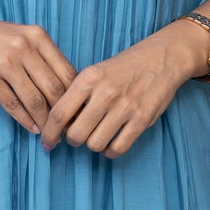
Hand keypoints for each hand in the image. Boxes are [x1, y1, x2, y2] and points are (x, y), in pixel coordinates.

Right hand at [0, 6, 76, 134]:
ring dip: (45, 121)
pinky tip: (32, 128)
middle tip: (67, 129)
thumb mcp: (22, 36)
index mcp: (38, 36)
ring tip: (50, 134)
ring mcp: (5, 63)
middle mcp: (24, 47)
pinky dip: (25, 120)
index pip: (67, 71)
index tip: (78, 112)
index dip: (76, 96)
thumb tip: (66, 89)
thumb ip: (43, 56)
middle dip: (63, 114)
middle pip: (54, 88)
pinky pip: (12, 105)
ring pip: (35, 100)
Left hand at [38, 22, 202, 156]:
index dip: (49, 133)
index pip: (59, 113)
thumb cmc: (125, 67)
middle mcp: (105, 93)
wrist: (162, 58)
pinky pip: (118, 148)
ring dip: (92, 145)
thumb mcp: (96, 71)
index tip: (47, 141)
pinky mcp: (142, 119)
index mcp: (89, 78)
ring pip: (95, 144)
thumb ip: (78, 94)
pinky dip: (110, 151)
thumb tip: (59, 123)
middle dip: (72, 140)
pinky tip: (110, 143)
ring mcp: (125, 107)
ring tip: (96, 136)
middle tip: (76, 136)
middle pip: (75, 134)